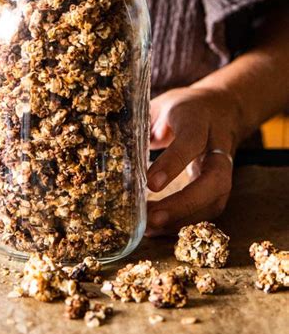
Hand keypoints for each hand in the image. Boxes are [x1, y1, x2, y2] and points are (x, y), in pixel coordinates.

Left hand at [145, 86, 240, 235]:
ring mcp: (224, 169)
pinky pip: (209, 210)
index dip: (172, 164)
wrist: (223, 108)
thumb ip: (140, 121)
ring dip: (183, 219)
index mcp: (198, 120)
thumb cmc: (183, 108)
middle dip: (185, 204)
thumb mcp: (161, 105)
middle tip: (153, 218)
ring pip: (215, 201)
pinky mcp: (221, 187)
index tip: (150, 184)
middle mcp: (217, 146)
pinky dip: (186, 223)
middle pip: (214, 180)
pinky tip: (160, 228)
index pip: (190, 142)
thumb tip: (108, 141)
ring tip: (149, 227)